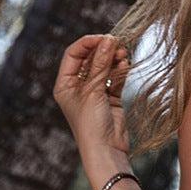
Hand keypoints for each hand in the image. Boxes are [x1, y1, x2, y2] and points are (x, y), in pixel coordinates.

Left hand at [53, 33, 131, 163]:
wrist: (107, 151)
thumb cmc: (92, 124)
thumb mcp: (93, 91)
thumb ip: (101, 64)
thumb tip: (109, 39)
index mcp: (65, 84)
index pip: (73, 54)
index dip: (87, 43)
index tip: (103, 38)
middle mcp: (78, 87)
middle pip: (90, 59)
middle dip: (103, 50)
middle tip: (117, 43)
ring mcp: (95, 93)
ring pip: (104, 68)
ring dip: (113, 59)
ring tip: (123, 54)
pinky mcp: (110, 99)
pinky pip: (115, 79)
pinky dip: (120, 71)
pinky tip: (125, 64)